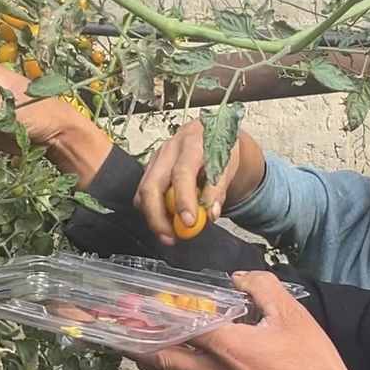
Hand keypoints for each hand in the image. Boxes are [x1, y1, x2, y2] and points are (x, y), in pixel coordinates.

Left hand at [133, 271, 349, 369]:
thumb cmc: (310, 364)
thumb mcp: (292, 315)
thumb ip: (262, 288)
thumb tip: (239, 278)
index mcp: (226, 346)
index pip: (178, 327)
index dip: (154, 316)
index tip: (135, 309)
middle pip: (163, 361)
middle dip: (138, 348)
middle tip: (121, 337)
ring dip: (153, 367)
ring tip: (141, 355)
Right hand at [134, 118, 241, 245]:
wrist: (211, 131)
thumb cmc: (219, 148)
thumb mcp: (227, 165)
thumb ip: (218, 189)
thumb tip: (210, 214)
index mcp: (192, 144)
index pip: (182, 174)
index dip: (183, 200)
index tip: (189, 222)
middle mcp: (169, 149)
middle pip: (151, 186)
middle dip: (157, 217)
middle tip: (171, 238)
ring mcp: (156, 158)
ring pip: (143, 192)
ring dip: (153, 217)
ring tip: (170, 233)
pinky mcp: (150, 167)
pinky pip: (143, 193)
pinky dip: (152, 210)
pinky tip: (166, 220)